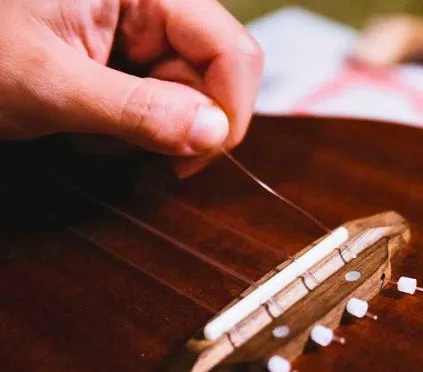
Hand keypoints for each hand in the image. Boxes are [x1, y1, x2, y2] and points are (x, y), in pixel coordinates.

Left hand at [0, 0, 262, 158]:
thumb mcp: (49, 85)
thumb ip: (136, 110)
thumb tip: (215, 134)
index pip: (230, 51)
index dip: (226, 112)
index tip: (190, 162)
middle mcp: (154, 3)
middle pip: (214, 79)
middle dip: (176, 126)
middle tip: (115, 145)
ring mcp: (143, 31)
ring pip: (190, 98)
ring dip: (147, 132)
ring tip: (84, 131)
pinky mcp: (130, 56)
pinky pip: (162, 103)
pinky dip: (132, 129)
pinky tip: (88, 125)